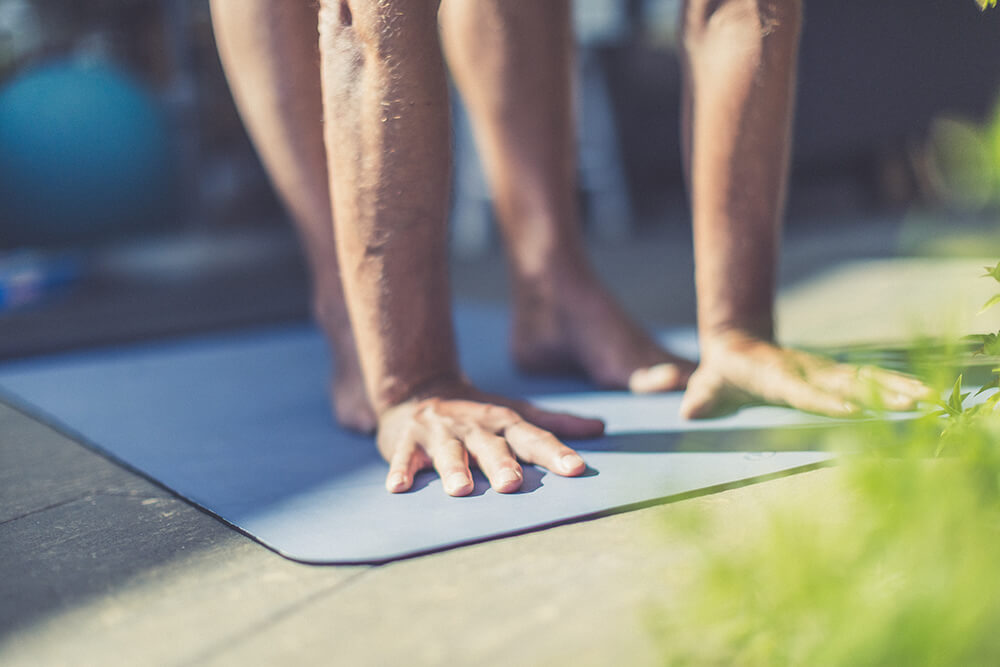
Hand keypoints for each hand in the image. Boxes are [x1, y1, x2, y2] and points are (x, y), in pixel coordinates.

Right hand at [376, 379, 603, 495]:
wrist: (419, 388)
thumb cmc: (477, 415)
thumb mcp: (515, 414)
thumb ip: (554, 424)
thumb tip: (601, 428)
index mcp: (504, 422)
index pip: (534, 437)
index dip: (556, 453)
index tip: (577, 469)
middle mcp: (475, 426)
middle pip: (492, 446)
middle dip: (502, 464)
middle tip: (513, 485)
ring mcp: (441, 432)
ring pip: (449, 452)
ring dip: (453, 470)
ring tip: (459, 490)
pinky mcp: (408, 440)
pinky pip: (404, 456)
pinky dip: (401, 470)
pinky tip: (398, 487)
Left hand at [680, 332, 933, 418]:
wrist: (735, 344)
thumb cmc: (720, 373)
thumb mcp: (706, 384)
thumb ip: (700, 397)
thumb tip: (688, 410)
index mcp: (774, 376)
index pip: (800, 390)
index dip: (822, 400)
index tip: (847, 411)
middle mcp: (805, 371)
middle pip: (844, 384)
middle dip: (876, 395)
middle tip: (907, 406)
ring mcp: (822, 372)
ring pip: (864, 380)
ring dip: (897, 389)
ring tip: (929, 399)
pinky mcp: (833, 375)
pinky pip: (868, 381)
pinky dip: (896, 386)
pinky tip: (924, 396)